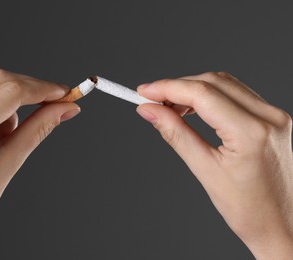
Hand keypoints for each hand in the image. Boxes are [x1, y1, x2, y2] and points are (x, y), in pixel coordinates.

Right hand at [136, 72, 292, 258]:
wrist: (285, 226)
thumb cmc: (250, 210)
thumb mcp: (206, 171)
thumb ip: (176, 134)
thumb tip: (150, 111)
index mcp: (251, 134)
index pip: (202, 94)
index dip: (167, 88)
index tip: (144, 92)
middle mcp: (269, 118)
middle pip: (213, 82)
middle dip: (178, 87)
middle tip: (153, 100)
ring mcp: (275, 116)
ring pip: (225, 84)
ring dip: (193, 89)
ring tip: (170, 107)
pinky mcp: (274, 119)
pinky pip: (238, 95)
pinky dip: (211, 96)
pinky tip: (194, 109)